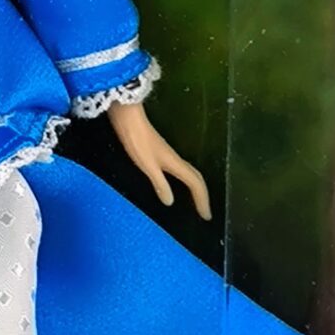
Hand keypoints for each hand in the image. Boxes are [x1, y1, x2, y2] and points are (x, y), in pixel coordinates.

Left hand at [107, 99, 210, 219]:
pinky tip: (176, 186)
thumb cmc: (137, 141)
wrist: (128, 117)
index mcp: (175, 163)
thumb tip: (170, 201)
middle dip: (203, 196)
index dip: (202, 200)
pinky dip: (184, 181)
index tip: (206, 217)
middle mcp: (176, 159)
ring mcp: (169, 155)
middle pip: (196, 178)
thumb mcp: (147, 165)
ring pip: (190, 173)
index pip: (195, 183)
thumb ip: (159, 183)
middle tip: (205, 213)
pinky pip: (180, 171)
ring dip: (196, 188)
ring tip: (196, 202)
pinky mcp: (161, 153)